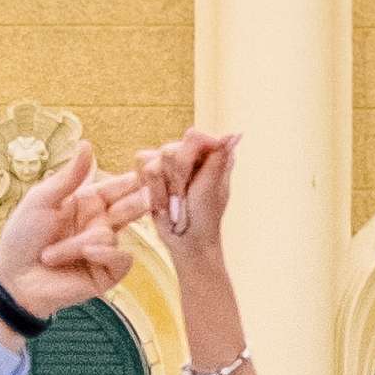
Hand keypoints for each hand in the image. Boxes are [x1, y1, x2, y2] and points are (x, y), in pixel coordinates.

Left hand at [0, 141, 149, 329]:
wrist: (12, 280)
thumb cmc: (22, 237)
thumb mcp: (42, 200)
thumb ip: (68, 176)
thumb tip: (86, 143)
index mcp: (88, 202)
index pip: (118, 187)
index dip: (134, 179)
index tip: (148, 170)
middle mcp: (100, 224)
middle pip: (131, 207)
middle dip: (136, 202)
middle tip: (141, 198)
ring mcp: (104, 249)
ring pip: (110, 235)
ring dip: (79, 243)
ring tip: (50, 254)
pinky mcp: (106, 274)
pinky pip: (121, 260)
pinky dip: (105, 255)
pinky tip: (86, 254)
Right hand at [143, 131, 232, 249]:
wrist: (188, 241)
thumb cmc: (207, 217)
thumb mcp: (214, 188)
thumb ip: (218, 159)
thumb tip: (234, 134)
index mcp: (207, 154)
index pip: (193, 136)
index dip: (190, 154)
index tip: (197, 176)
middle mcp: (186, 154)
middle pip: (169, 150)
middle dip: (177, 180)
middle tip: (186, 198)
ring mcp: (166, 164)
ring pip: (151, 163)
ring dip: (164, 191)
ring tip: (175, 205)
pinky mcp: (149, 176)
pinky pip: (141, 172)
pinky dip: (152, 192)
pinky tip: (163, 204)